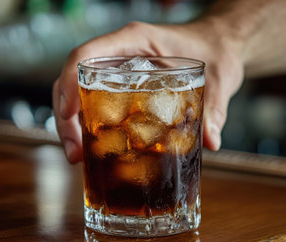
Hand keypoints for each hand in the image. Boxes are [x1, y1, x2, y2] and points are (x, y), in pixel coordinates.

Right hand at [53, 20, 244, 163]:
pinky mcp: (124, 86)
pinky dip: (91, 126)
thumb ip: (214, 108)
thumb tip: (210, 142)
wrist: (218, 44)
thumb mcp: (218, 77)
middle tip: (75, 152)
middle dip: (67, 117)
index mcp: (135, 40)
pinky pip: (98, 103)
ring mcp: (119, 70)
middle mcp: (121, 54)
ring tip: (79, 157)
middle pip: (75, 80)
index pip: (87, 54)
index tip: (67, 113)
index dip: (69, 83)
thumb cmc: (214, 49)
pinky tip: (97, 149)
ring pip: (80, 94)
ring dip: (74, 125)